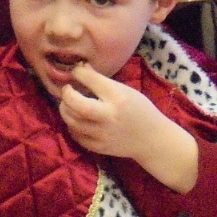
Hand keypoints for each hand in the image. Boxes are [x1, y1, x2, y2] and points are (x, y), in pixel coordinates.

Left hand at [60, 63, 197, 191]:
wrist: (152, 139)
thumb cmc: (140, 110)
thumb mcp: (126, 91)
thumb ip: (102, 81)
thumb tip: (81, 68)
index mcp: (118, 98)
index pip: (91, 80)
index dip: (79, 72)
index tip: (76, 71)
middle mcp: (108, 116)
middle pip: (76, 105)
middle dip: (66, 94)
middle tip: (67, 89)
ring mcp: (102, 134)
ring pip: (72, 121)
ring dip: (65, 109)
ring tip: (68, 103)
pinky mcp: (98, 147)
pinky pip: (76, 135)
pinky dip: (72, 125)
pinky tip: (76, 119)